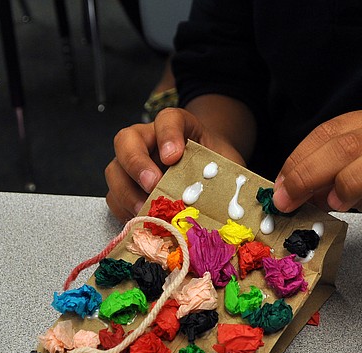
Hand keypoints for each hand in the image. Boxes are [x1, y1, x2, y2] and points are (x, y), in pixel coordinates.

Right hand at [104, 107, 245, 221]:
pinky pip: (115, 197)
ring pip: (115, 170)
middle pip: (126, 140)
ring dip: (126, 192)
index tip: (174, 156)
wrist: (207, 171)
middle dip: (136, 164)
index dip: (167, 135)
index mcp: (176, 125)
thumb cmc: (216, 164)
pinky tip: (141, 223)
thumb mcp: (226, 162)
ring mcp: (132, 163)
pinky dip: (125, 211)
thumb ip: (228, 172)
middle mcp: (147, 139)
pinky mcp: (126, 188)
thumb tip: (247, 203)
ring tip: (145, 211)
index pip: (167, 119)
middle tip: (153, 185)